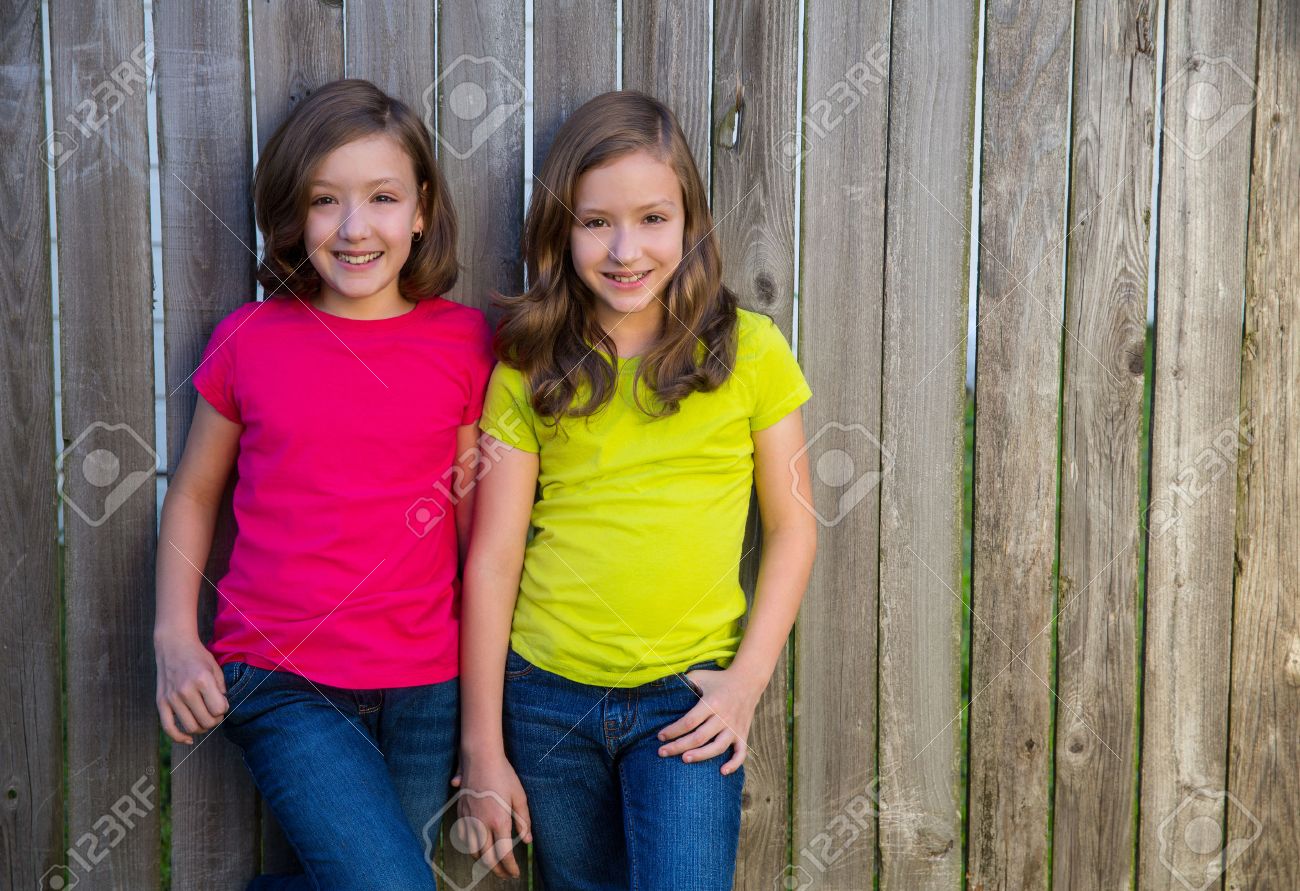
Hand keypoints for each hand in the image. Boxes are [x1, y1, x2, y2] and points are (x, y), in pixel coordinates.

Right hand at [154, 631, 226, 744]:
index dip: (223, 709)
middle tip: (215, 713)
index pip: (218, 709)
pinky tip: (188, 739)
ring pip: (190, 727)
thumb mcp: (215, 668)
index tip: (222, 703)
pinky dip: (179, 737)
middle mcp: (185, 690)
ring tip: (204, 719)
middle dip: (215, 720)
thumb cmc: (198, 657)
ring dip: (201, 728)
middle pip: (206, 721)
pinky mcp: (160, 702)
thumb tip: (222, 710)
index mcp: (202, 680)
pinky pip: (168, 728)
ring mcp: (171, 697)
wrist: (173, 646)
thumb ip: (220, 689)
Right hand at [454, 750, 532, 878]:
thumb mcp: (519, 796)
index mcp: (499, 821)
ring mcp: (469, 819)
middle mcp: (482, 824)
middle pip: (487, 859)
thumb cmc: (503, 775)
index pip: (504, 854)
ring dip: (483, 862)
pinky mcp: (461, 813)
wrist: (480, 758)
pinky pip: (464, 838)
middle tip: (506, 875)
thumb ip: (524, 821)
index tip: (516, 873)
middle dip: (498, 871)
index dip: (510, 868)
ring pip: (473, 851)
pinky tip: (478, 848)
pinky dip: (471, 848)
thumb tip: (527, 841)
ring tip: (493, 865)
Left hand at [657, 666, 762, 774]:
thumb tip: (663, 688)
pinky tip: (722, 772)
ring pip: (718, 747)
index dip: (674, 730)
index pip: (690, 721)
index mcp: (712, 702)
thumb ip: (684, 681)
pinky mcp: (743, 734)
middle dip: (679, 746)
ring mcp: (734, 727)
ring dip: (701, 755)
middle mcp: (724, 716)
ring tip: (685, 759)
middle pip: (700, 737)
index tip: (660, 736)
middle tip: (662, 752)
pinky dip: (734, 764)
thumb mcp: (701, 676)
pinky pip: (741, 753)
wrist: (748, 681)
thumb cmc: (719, 679)